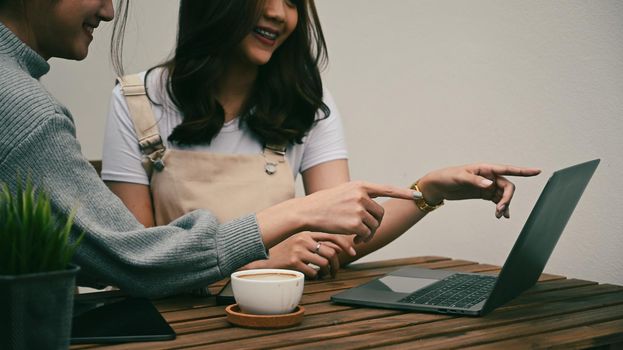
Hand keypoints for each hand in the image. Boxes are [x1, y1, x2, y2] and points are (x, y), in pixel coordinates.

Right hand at [243, 232, 356, 278]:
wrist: (263, 258)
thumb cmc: (284, 251)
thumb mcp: (300, 241)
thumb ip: (316, 242)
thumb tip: (338, 249)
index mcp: (307, 232)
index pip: (333, 235)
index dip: (345, 245)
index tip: (353, 252)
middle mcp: (304, 238)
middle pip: (331, 252)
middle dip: (337, 264)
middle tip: (335, 272)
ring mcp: (298, 249)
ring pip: (324, 262)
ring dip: (327, 272)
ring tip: (324, 275)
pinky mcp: (293, 261)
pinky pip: (313, 271)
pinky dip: (316, 276)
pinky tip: (313, 277)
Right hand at [298, 181, 415, 241]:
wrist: (308, 211)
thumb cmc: (324, 203)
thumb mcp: (344, 192)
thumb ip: (360, 196)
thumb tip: (374, 209)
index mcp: (360, 185)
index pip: (387, 189)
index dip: (404, 193)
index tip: (417, 196)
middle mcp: (361, 195)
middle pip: (380, 213)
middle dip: (375, 224)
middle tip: (364, 231)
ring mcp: (358, 208)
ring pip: (374, 225)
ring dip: (368, 233)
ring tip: (357, 235)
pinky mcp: (355, 223)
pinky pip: (367, 234)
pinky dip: (363, 239)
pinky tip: (354, 239)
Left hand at [417, 163, 540, 217]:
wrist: (438, 185)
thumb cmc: (447, 177)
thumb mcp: (459, 177)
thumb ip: (475, 180)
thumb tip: (490, 184)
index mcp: (485, 168)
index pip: (507, 169)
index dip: (523, 171)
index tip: (537, 171)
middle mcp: (489, 176)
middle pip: (508, 186)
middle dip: (507, 198)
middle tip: (500, 209)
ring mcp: (487, 185)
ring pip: (503, 195)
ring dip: (504, 205)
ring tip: (498, 215)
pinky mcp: (483, 193)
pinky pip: (497, 200)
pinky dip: (501, 207)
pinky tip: (502, 215)